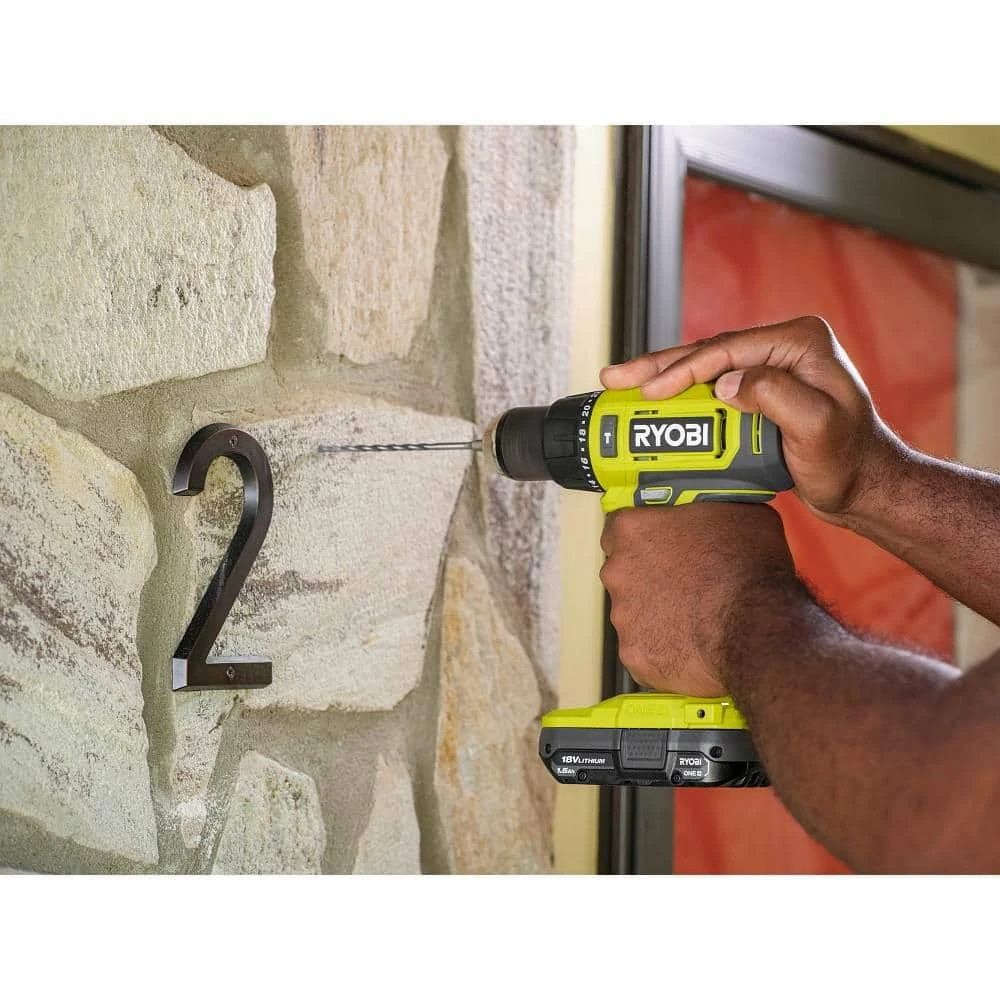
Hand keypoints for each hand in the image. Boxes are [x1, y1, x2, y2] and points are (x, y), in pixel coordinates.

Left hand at [599, 503, 796, 695]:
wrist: (757, 632)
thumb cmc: (749, 572)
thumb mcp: (737, 512)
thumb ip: (704, 509)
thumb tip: (711, 507)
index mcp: (636, 530)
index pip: (620, 526)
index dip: (643, 535)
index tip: (657, 542)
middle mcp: (619, 571)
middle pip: (623, 571)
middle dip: (648, 576)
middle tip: (684, 582)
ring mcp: (624, 615)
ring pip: (633, 611)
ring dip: (656, 612)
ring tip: (694, 615)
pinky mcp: (634, 652)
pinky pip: (644, 647)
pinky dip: (663, 647)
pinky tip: (691, 642)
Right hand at [600, 316, 906, 526]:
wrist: (864, 487)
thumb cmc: (850, 460)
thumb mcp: (818, 425)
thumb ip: (774, 395)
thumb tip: (726, 383)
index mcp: (799, 341)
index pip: (727, 349)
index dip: (682, 369)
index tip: (651, 391)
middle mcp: (783, 348)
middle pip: (707, 352)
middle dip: (658, 366)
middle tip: (616, 378)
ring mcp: (771, 369)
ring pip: (703, 369)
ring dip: (662, 379)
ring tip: (622, 386)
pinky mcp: (760, 394)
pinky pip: (711, 390)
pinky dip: (680, 397)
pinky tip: (652, 404)